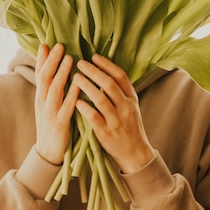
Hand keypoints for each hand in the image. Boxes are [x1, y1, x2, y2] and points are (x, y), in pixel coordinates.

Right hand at [34, 43, 79, 164]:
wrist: (47, 154)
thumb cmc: (51, 126)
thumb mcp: (46, 106)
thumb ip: (50, 88)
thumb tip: (54, 69)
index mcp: (40, 97)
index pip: (40, 74)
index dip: (43, 59)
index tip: (47, 43)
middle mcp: (43, 102)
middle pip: (45, 77)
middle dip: (52, 60)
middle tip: (59, 45)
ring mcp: (50, 113)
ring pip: (54, 89)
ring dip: (61, 73)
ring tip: (69, 58)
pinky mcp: (60, 124)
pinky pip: (66, 107)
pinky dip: (72, 95)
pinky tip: (79, 85)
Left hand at [73, 54, 154, 173]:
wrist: (135, 153)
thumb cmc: (129, 126)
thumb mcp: (131, 106)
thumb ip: (120, 91)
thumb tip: (105, 70)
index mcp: (132, 98)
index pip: (120, 76)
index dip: (107, 64)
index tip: (93, 56)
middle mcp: (126, 107)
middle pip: (109, 85)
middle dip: (94, 72)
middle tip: (80, 63)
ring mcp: (116, 121)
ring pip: (101, 99)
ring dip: (86, 86)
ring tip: (75, 77)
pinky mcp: (107, 133)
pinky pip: (94, 118)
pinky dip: (84, 108)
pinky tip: (75, 101)